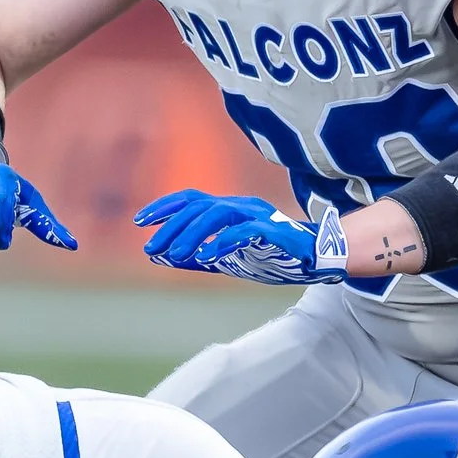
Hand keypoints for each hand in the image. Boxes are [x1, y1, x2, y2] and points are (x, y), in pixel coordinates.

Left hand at [132, 190, 342, 284]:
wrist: (316, 258)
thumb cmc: (273, 256)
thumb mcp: (229, 258)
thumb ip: (199, 255)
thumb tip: (164, 258)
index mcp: (230, 207)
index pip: (192, 198)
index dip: (164, 206)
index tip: (140, 221)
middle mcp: (242, 205)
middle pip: (199, 206)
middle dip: (172, 225)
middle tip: (152, 247)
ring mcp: (258, 215)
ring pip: (217, 214)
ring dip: (192, 234)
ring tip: (175, 254)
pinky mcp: (273, 230)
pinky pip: (243, 231)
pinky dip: (221, 242)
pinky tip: (204, 258)